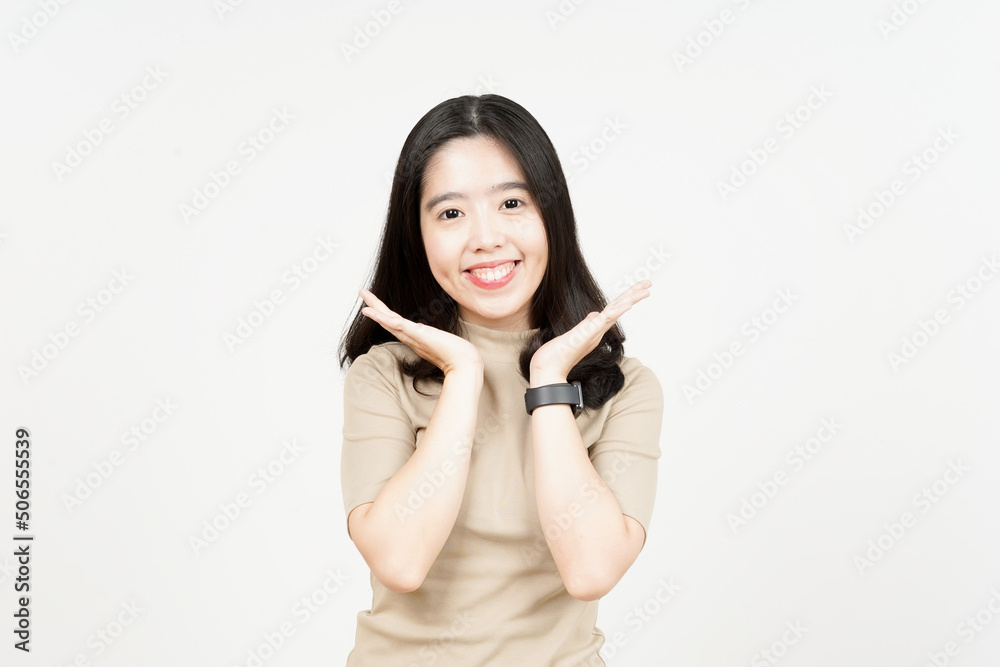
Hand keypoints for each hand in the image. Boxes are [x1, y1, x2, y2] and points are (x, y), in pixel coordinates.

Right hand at [358, 289, 482, 375]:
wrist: (464, 364)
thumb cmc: (457, 354)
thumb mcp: (441, 341)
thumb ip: (433, 338)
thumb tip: (431, 334)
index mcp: (415, 337)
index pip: (395, 323)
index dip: (384, 314)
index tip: (374, 306)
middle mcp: (411, 338)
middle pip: (388, 320)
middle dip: (375, 306)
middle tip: (362, 292)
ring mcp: (413, 337)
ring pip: (389, 321)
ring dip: (375, 309)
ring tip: (363, 299)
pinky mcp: (417, 335)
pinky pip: (397, 325)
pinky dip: (383, 319)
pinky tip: (373, 312)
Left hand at [529, 280, 651, 383]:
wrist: (548, 370)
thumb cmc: (557, 355)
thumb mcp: (575, 334)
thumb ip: (587, 324)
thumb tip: (595, 314)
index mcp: (596, 329)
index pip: (614, 309)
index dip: (626, 298)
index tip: (638, 289)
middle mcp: (598, 330)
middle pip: (619, 308)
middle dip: (634, 295)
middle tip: (649, 284)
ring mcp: (594, 332)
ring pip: (616, 312)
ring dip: (631, 299)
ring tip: (646, 290)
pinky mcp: (587, 334)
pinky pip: (605, 320)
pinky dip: (617, 311)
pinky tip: (628, 303)